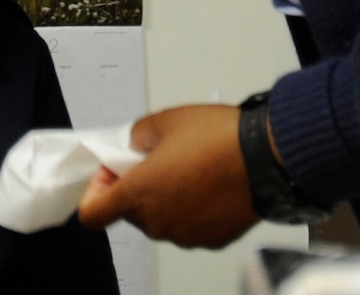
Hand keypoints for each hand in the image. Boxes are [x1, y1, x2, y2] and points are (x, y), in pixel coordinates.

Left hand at [76, 105, 258, 249]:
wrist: (267, 158)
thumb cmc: (220, 139)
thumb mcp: (166, 120)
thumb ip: (137, 135)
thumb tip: (134, 145)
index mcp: (139, 194)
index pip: (92, 214)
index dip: (95, 192)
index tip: (111, 173)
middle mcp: (158, 221)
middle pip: (130, 212)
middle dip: (138, 186)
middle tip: (159, 159)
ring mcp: (185, 234)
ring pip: (162, 219)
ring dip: (167, 198)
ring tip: (191, 169)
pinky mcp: (210, 240)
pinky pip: (189, 225)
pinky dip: (193, 209)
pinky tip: (209, 185)